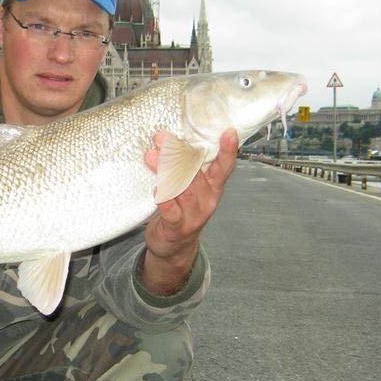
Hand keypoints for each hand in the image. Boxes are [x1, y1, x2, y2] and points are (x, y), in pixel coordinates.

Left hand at [141, 128, 237, 293]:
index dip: (228, 150)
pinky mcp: (177, 228)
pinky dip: (164, 201)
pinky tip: (157, 191)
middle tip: (162, 137)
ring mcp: (193, 215)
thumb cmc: (180, 210)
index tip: (229, 132)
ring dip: (166, 171)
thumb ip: (186, 168)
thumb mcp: (189, 188)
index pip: (224, 167)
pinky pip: (171, 213)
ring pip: (183, 190)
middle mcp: (207, 200)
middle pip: (196, 174)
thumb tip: (169, 138)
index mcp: (212, 188)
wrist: (174, 248)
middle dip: (179, 153)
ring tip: (152, 156)